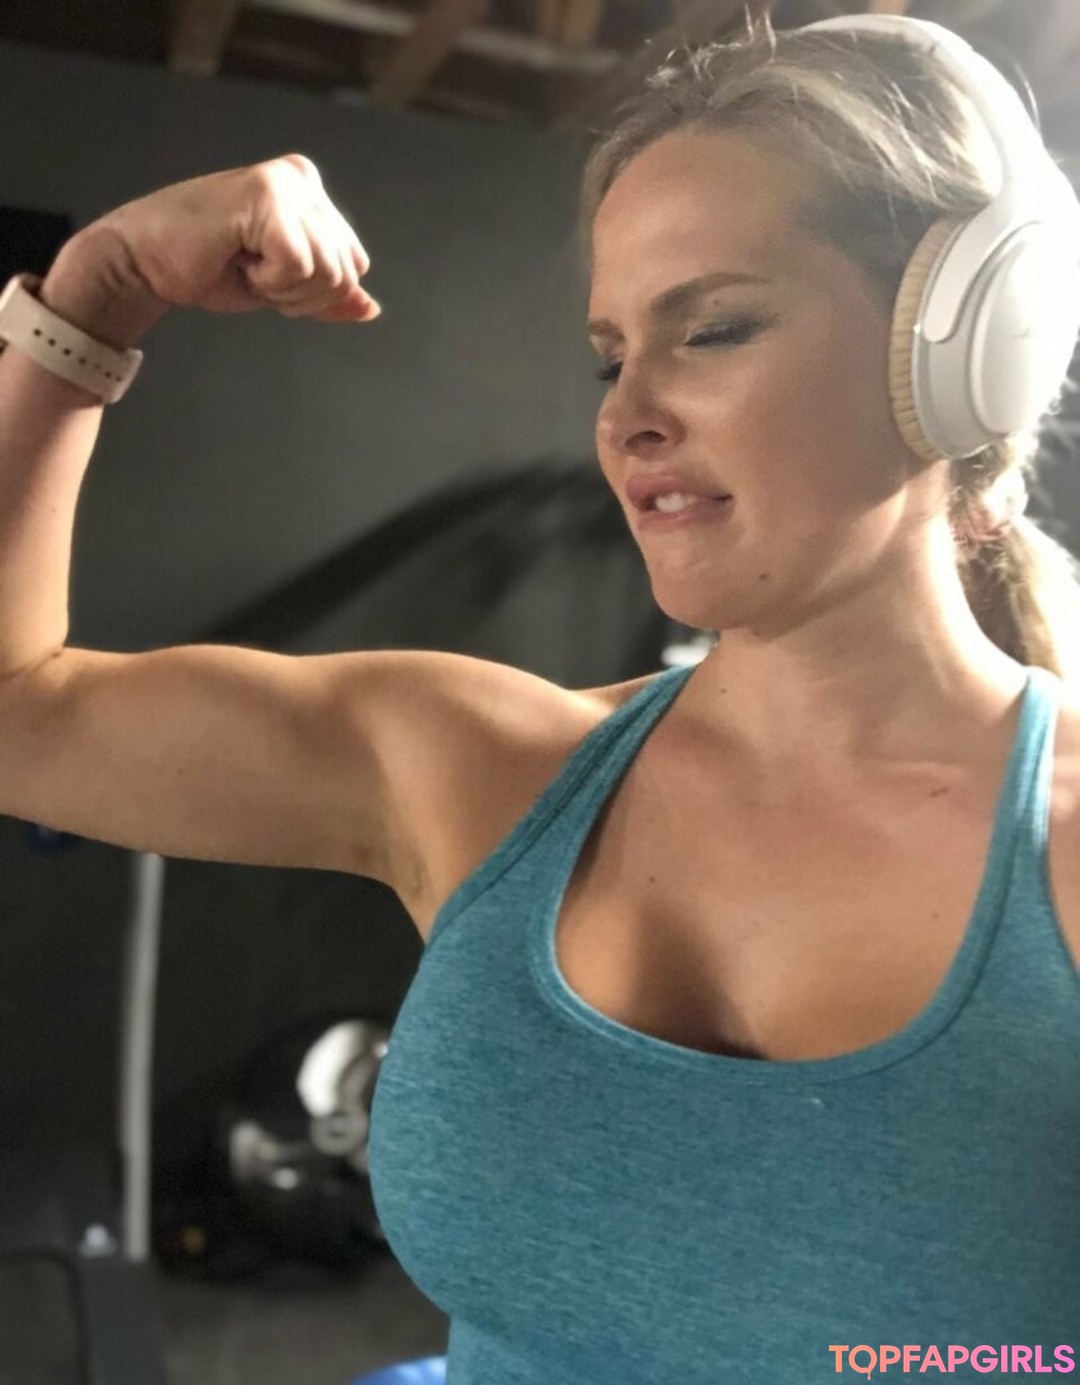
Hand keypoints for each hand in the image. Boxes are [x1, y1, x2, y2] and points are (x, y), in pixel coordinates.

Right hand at [82, 153, 379, 325]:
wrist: (144, 263)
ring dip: (282, 289)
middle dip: (300, 295)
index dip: (314, 292)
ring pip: (328, 273)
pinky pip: (299, 267)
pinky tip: (236, 257)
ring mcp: (286, 183)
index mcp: (310, 192)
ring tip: (243, 263)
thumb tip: (370, 308)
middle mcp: (303, 178)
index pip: (354, 265)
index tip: (266, 274)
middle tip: (251, 270)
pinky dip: (269, 281)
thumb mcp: (281, 288)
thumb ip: (327, 295)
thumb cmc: (206, 268)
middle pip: (345, 273)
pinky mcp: (267, 196)